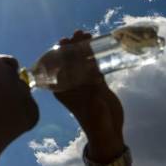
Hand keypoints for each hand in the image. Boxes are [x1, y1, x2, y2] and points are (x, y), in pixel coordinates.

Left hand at [52, 30, 123, 144]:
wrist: (109, 132)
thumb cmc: (98, 125)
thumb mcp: (96, 113)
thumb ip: (96, 101)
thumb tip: (96, 88)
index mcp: (63, 91)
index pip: (56, 69)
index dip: (57, 54)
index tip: (62, 42)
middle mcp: (70, 85)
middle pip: (67, 61)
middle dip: (70, 47)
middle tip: (76, 34)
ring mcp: (83, 82)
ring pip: (79, 60)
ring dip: (81, 47)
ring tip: (86, 34)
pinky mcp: (96, 82)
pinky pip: (91, 64)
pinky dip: (92, 53)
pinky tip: (95, 41)